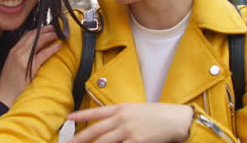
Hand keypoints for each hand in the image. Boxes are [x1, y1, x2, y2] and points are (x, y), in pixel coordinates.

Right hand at [0, 25, 60, 106]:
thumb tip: (34, 53)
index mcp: (13, 51)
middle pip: (33, 36)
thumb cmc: (9, 84)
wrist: (4, 96)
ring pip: (38, 42)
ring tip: (59, 34)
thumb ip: (22, 58)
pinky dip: (51, 49)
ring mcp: (22, 59)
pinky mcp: (28, 67)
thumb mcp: (13, 66)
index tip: (47, 28)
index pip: (27, 35)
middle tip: (56, 28)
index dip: (39, 30)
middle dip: (46, 30)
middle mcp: (17, 52)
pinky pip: (42, 54)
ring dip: (50, 36)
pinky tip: (58, 46)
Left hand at [67, 103, 193, 142]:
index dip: (82, 115)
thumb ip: (121, 116)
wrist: (176, 118)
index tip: (69, 118)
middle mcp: (121, 118)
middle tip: (69, 142)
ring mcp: (128, 130)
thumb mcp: (136, 109)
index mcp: (121, 108)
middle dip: (81, 138)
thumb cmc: (158, 114)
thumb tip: (109, 123)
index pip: (96, 112)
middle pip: (96, 130)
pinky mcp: (136, 141)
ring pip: (104, 142)